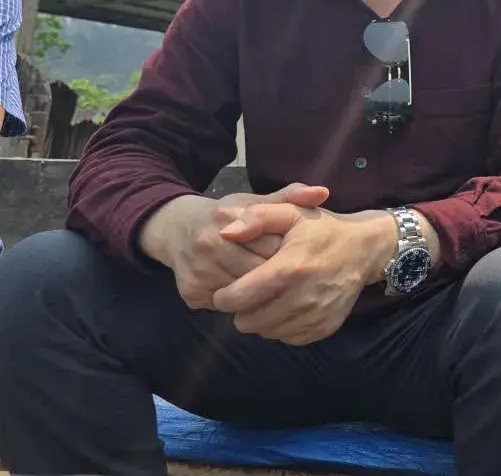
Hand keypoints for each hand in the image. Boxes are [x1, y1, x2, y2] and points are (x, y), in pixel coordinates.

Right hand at [138, 183, 330, 308]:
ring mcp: (198, 271)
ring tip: (278, 291)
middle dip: (278, 278)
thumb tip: (323, 193)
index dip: (288, 254)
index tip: (301, 258)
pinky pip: (227, 307)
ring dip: (262, 296)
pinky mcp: (190, 294)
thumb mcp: (254, 200)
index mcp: (228, 217)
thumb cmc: (227, 215)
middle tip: (294, 281)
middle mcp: (210, 244)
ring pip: (244, 295)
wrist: (177, 229)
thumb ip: (289, 197)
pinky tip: (252, 298)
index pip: (271, 244)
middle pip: (257, 273)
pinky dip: (243, 304)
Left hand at [210, 202, 398, 345]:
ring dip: (262, 318)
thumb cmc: (324, 230)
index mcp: (289, 269)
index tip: (229, 288)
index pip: (237, 298)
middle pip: (247, 321)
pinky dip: (282, 326)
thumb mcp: (292, 213)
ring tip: (271, 298)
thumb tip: (225, 233)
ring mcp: (315, 316)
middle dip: (242, 309)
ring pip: (266, 332)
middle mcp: (302, 298)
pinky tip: (288, 306)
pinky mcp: (324, 328)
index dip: (225, 295)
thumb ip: (256, 218)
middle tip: (252, 292)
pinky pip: (287, 338)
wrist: (366, 248)